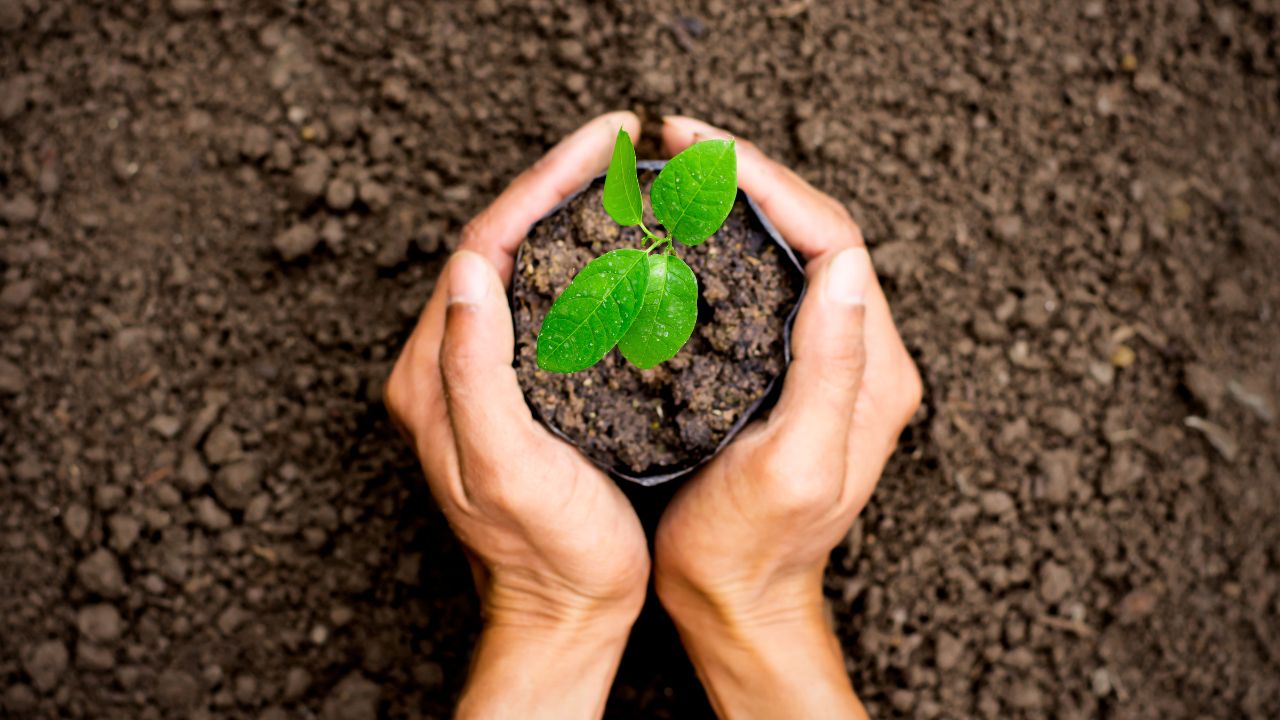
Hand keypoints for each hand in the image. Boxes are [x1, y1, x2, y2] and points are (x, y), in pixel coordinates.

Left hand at [384, 112, 649, 718]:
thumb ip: (473, 372)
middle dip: (555, 182)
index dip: (540, 185)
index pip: (482, 248)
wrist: (566, 611)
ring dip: (565, 212)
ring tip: (620, 175)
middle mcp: (448, 364)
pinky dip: (578, 257)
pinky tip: (617, 245)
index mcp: (435, 374)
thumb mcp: (505, 468)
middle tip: (617, 142)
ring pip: (520, 265)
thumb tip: (468, 269)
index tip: (601, 143)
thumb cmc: (547, 553)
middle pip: (497, 243)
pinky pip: (542, 299)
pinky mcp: (515, 388)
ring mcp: (481, 374)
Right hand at [653, 116, 922, 718]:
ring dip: (738, 200)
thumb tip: (844, 264)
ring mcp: (826, 361)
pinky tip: (683, 231)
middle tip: (680, 142)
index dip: (769, 183)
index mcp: (872, 369)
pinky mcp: (788, 371)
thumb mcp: (795, 465)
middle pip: (815, 231)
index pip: (833, 239)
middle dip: (750, 175)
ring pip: (789, 249)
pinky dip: (726, 242)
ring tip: (678, 169)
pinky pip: (766, 282)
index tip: (702, 152)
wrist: (737, 602)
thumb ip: (831, 368)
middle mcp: (859, 355)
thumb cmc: (754, 548)